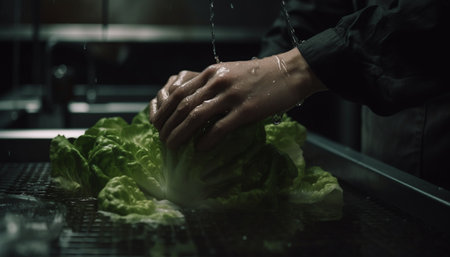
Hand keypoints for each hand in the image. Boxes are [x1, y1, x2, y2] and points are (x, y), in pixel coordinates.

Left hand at [149, 48, 325, 149]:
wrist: (290, 72)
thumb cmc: (260, 75)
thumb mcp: (230, 72)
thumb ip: (211, 84)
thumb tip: (193, 105)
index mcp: (211, 72)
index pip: (178, 92)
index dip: (164, 110)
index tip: (157, 124)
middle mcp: (217, 82)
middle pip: (183, 105)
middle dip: (168, 125)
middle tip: (162, 140)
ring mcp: (231, 95)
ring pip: (196, 116)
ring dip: (181, 134)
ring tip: (173, 147)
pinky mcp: (246, 109)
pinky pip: (220, 127)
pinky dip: (207, 139)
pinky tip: (200, 149)